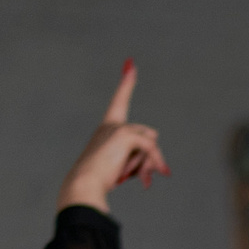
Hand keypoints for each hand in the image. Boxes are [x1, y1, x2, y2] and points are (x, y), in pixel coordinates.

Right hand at [59, 64, 168, 214]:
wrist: (84, 184)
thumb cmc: (99, 180)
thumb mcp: (123, 168)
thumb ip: (141, 161)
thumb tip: (164, 169)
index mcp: (106, 129)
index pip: (119, 101)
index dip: (126, 83)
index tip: (131, 64)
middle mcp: (110, 125)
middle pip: (148, 134)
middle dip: (149, 158)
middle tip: (141, 179)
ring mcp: (117, 128)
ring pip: (151, 142)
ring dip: (147, 164)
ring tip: (128, 178)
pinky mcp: (124, 134)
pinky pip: (150, 148)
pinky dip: (152, 164)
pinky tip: (145, 183)